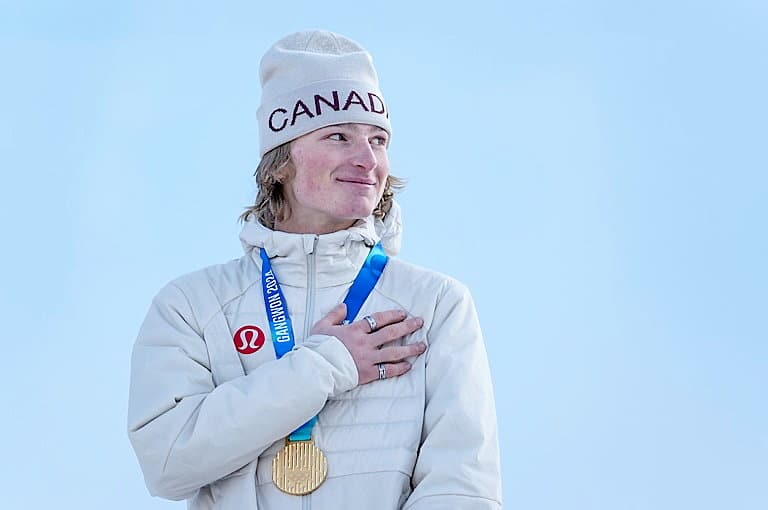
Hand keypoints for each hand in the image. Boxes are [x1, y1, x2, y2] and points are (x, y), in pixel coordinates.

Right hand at [311, 304, 425, 384]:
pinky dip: (399, 369)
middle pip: (391, 333)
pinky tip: (408, 366)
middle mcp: (364, 343)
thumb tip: (345, 306)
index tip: (403, 314)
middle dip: (407, 326)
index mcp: (354, 330)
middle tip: (420, 323)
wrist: (315, 369)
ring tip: (422, 346)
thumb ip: (334, 315)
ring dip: (410, 349)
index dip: (392, 315)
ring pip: (393, 352)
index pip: (378, 319)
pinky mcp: (367, 373)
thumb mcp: (322, 326)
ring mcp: (367, 358)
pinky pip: (387, 371)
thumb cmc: (317, 348)